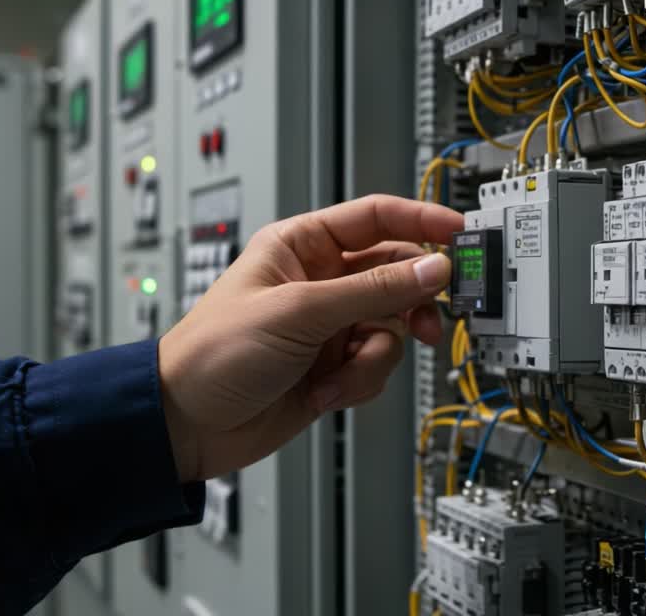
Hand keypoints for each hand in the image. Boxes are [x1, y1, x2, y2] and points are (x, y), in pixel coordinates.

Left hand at [158, 195, 462, 481]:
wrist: (186, 426)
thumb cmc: (215, 354)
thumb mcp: (300, 312)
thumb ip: (374, 290)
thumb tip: (432, 269)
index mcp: (302, 246)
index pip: (376, 218)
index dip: (421, 222)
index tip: (459, 234)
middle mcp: (321, 281)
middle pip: (396, 275)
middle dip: (410, 303)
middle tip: (427, 321)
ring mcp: (330, 325)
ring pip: (392, 328)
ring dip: (375, 356)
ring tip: (345, 372)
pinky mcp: (335, 366)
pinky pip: (377, 365)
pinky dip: (360, 382)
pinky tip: (325, 392)